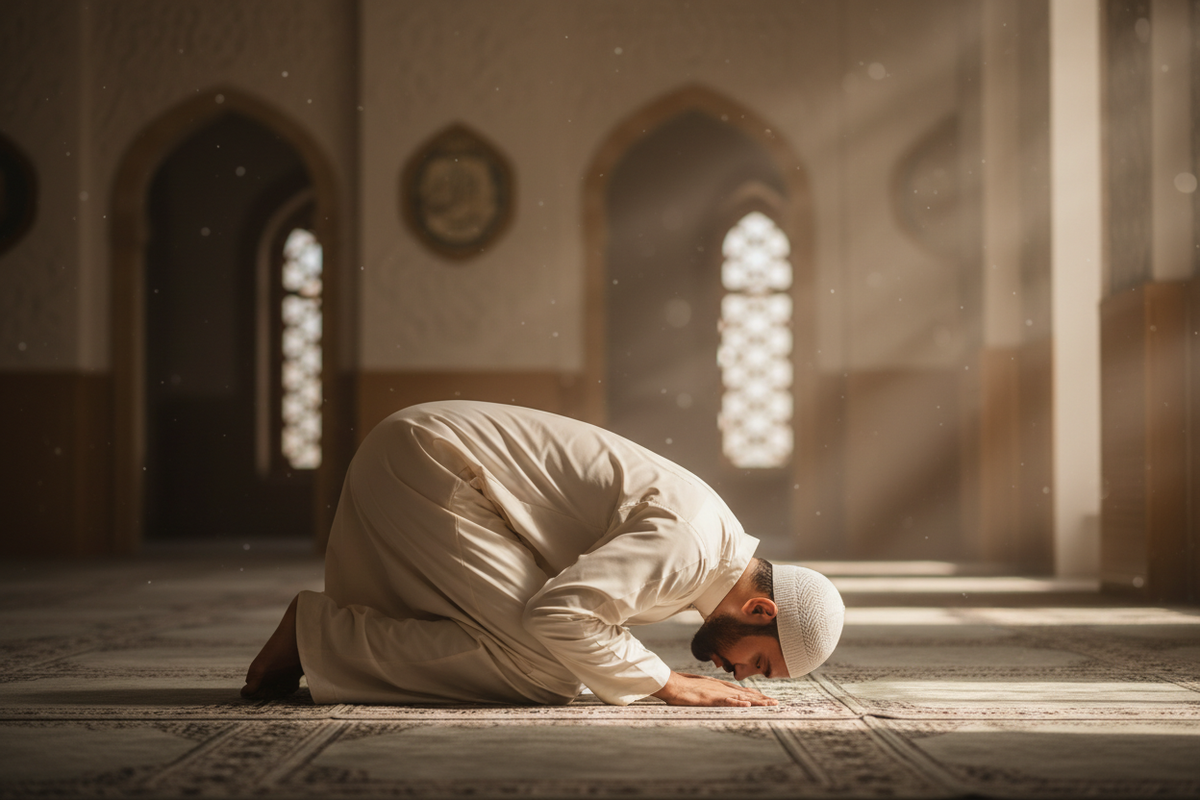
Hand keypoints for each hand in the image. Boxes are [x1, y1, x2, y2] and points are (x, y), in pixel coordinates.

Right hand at [651, 670, 778, 706]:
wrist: (671, 683)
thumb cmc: (684, 686)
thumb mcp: (701, 687)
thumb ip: (712, 690)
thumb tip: (719, 694)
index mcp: (720, 686)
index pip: (742, 690)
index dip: (756, 695)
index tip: (768, 699)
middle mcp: (721, 688)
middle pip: (745, 693)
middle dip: (761, 698)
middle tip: (776, 703)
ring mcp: (716, 692)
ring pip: (740, 697)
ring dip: (755, 701)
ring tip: (769, 704)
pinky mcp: (709, 698)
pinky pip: (725, 701)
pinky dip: (736, 702)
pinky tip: (746, 704)